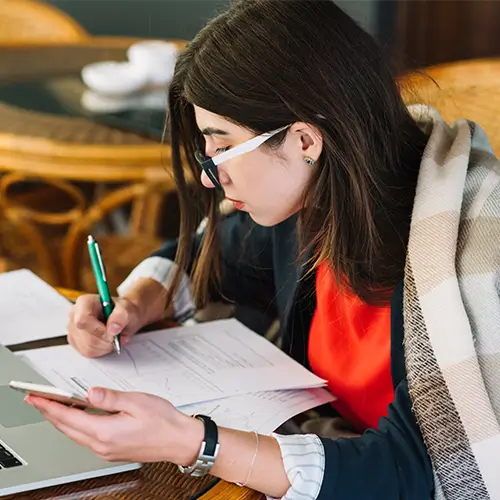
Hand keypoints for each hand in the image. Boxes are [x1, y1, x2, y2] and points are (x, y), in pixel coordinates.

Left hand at [25, 388, 202, 464]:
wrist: (179, 441)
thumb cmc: (163, 422)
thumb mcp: (137, 401)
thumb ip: (110, 398)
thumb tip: (89, 393)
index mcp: (106, 432)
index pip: (68, 418)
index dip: (49, 406)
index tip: (35, 397)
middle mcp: (102, 445)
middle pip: (67, 429)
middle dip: (49, 413)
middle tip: (37, 400)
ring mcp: (106, 451)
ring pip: (74, 435)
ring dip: (61, 420)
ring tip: (53, 405)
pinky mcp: (112, 451)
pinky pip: (85, 438)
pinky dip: (75, 426)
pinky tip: (77, 417)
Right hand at [68, 295, 143, 357]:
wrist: (122, 317)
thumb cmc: (122, 310)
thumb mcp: (127, 309)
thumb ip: (122, 315)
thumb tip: (113, 327)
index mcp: (85, 302)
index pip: (83, 320)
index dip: (98, 330)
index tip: (112, 333)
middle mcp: (75, 315)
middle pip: (86, 337)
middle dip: (105, 341)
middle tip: (117, 336)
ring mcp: (73, 329)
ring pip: (87, 348)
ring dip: (104, 347)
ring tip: (113, 338)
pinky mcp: (75, 341)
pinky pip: (87, 353)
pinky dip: (101, 350)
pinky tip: (106, 342)